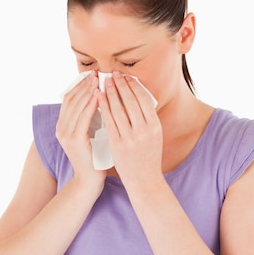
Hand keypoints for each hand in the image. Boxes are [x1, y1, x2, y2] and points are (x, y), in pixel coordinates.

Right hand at [56, 72, 106, 187]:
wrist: (90, 180)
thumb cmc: (95, 157)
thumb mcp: (90, 133)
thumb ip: (90, 118)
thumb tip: (100, 97)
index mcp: (63, 126)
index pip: (69, 99)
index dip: (79, 85)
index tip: (91, 74)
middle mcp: (61, 128)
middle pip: (71, 99)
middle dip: (83, 85)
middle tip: (95, 73)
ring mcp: (66, 134)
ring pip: (76, 106)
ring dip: (87, 91)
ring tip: (98, 80)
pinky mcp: (74, 140)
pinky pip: (83, 117)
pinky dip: (91, 105)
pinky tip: (100, 96)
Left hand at [97, 71, 163, 187]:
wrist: (144, 180)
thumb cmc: (148, 157)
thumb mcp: (154, 136)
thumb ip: (147, 119)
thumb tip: (137, 96)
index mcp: (155, 126)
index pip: (144, 100)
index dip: (134, 86)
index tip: (126, 77)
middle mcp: (144, 131)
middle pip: (130, 101)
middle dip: (121, 85)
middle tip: (113, 74)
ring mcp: (130, 138)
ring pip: (118, 109)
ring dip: (110, 93)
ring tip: (104, 82)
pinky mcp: (117, 144)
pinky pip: (109, 121)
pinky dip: (103, 107)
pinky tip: (98, 97)